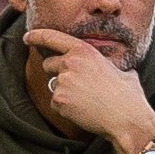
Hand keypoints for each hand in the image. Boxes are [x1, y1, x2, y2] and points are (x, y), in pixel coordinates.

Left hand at [24, 28, 154, 153]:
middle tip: (75, 85)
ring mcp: (63, 81)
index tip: (27, 37)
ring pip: (53, 86)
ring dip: (64, 93)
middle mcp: (70, 63)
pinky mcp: (59, 100)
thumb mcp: (119, 69)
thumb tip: (109, 69)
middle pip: (48, 65)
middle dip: (57, 73)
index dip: (36, 36)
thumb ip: (104, 65)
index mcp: (84, 50)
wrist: (126, 117)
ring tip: (85, 100)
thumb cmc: (128, 95)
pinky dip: (65, 109)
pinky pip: (55, 104)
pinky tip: (82, 111)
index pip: (53, 37)